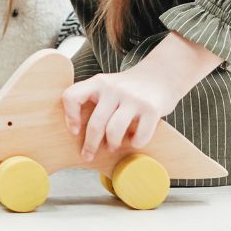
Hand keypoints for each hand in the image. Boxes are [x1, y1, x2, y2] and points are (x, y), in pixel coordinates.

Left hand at [60, 67, 176, 161]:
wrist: (160, 75)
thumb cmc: (128, 89)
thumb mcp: (107, 86)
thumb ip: (93, 100)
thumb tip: (77, 132)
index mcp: (98, 82)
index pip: (72, 96)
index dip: (70, 116)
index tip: (74, 131)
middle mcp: (113, 88)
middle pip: (96, 123)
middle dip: (90, 145)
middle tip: (89, 155)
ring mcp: (133, 98)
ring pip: (114, 130)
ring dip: (112, 144)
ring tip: (112, 147)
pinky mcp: (151, 109)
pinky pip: (139, 136)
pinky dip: (135, 143)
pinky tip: (134, 141)